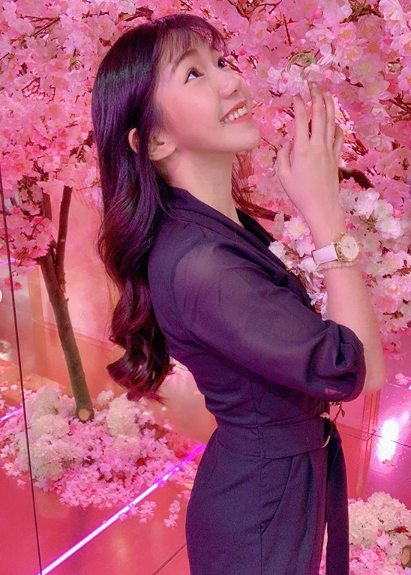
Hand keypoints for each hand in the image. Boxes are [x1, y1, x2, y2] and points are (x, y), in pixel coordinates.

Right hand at [275, 84, 344, 221]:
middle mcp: (318, 146)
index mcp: (302, 149)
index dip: (299, 105)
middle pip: (319, 115)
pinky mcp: (336, 157)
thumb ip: (281, 156)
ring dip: (329, 105)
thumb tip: (285, 143)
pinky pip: (339, 137)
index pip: (301, 120)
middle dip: (317, 97)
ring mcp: (329, 150)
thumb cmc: (299, 194)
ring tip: (326, 93)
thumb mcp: (283, 176)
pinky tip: (334, 121)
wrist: (321, 206)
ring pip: (331, 122)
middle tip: (313, 85)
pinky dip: (337, 126)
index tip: (295, 97)